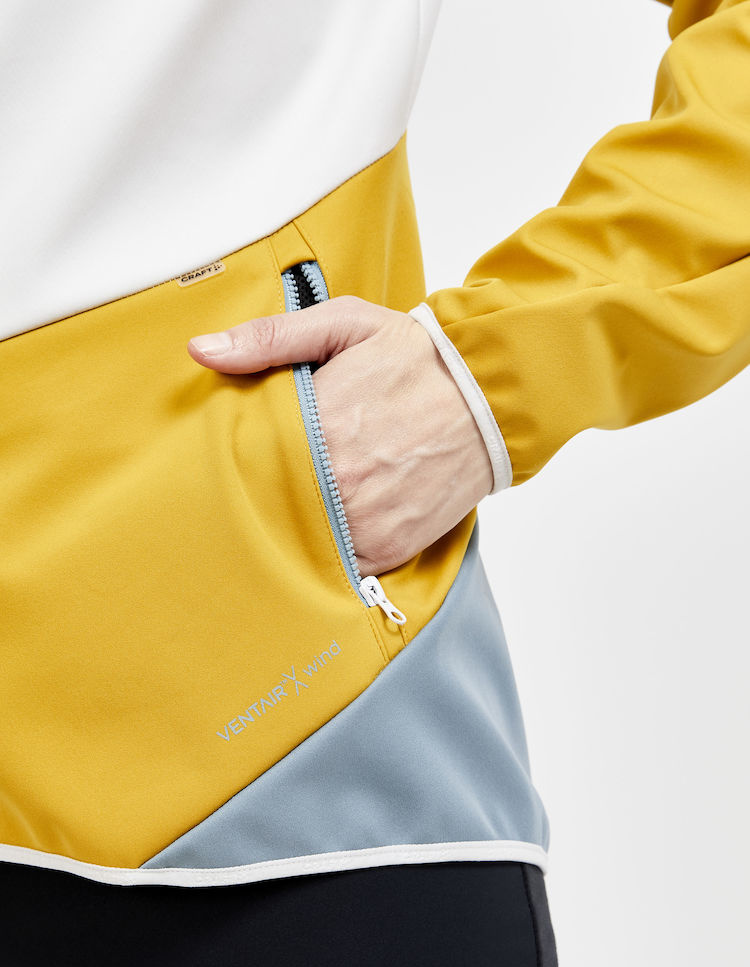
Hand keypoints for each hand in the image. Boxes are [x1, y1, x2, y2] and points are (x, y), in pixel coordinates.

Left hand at [188, 296, 491, 577]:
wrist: (493, 395)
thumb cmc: (416, 358)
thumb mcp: (344, 325)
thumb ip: (270, 338)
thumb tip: (202, 350)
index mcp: (319, 429)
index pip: (248, 463)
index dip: (235, 465)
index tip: (232, 460)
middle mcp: (341, 485)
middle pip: (271, 509)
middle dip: (262, 500)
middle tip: (258, 487)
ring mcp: (367, 522)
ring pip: (304, 545)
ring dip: (296, 530)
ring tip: (297, 506)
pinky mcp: (391, 547)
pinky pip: (345, 565)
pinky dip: (335, 552)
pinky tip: (331, 526)